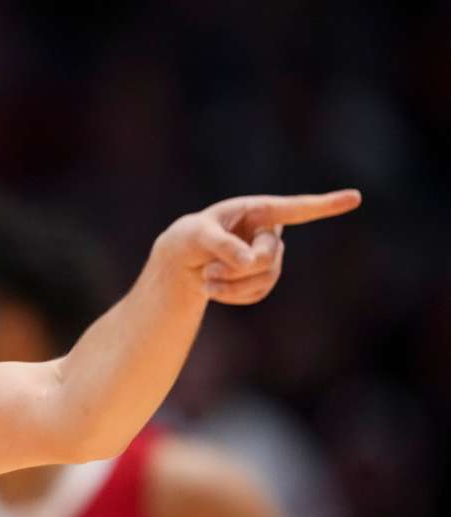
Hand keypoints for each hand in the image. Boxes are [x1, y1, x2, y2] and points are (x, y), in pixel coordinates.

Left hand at [154, 190, 361, 304]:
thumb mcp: (198, 236)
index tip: (356, 197)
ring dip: (231, 284)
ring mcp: (271, 258)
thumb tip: (251, 263)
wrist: (185, 260)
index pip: (296, 209)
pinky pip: (256, 294)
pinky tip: (212, 287)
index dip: (325, 205)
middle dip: (237, 268)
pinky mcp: (263, 280)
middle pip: (269, 257)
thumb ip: (223, 245)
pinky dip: (230, 295)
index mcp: (258, 211)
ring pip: (264, 279)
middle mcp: (271, 232)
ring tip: (205, 277)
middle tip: (209, 269)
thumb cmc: (191, 237)